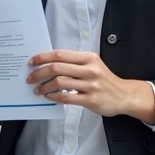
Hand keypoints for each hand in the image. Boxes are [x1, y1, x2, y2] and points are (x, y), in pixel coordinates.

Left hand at [26, 49, 154, 123]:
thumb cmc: (105, 80)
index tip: (31, 62)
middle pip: (57, 67)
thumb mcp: (93, 65)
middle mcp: (90, 69)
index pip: (60, 54)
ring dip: (44, 86)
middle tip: (30, 78)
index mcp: (88, 58)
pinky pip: (66, 97)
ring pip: (59, 82)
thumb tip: (49, 64)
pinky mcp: (90, 99)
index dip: (43, 57)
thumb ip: (74, 63)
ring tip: (37, 90)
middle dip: (39, 72)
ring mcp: (91, 85)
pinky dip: (54, 97)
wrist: (124, 95)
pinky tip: (49, 97)